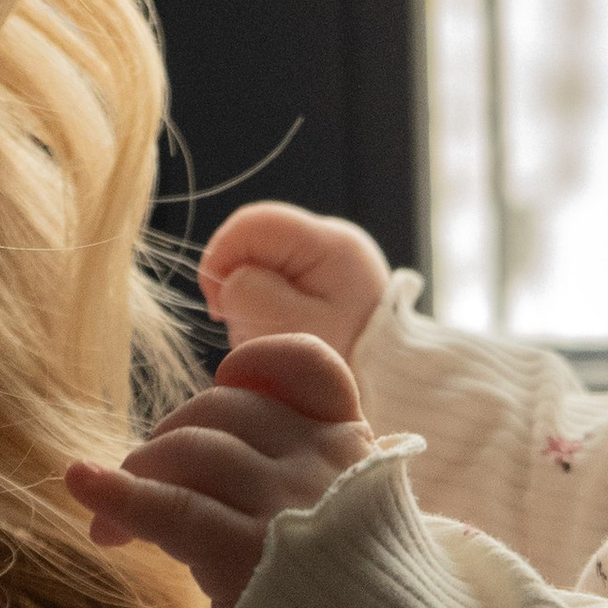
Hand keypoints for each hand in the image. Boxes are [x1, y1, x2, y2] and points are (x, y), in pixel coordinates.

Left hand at [65, 332, 372, 607]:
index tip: (226, 381)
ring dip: (137, 473)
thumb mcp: (351, 534)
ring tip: (112, 527)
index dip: (258, 364)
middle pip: (225, 408)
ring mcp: (287, 507)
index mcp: (356, 454)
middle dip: (170, 437)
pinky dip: (116, 493)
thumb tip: (210, 446)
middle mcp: (326, 466)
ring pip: (188, 450)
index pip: (311, 368)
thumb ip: (303, 484)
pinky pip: (167, 506)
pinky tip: (82, 486)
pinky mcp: (245, 556)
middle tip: (140, 485)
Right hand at [199, 201, 391, 359]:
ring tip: (277, 341)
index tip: (217, 304)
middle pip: (254, 248)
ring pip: (260, 271)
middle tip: (253, 333)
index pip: (253, 223)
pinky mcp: (320, 284)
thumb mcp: (295, 328)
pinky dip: (267, 316)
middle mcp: (329, 242)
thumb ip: (252, 295)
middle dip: (239, 290)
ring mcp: (325, 263)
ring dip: (253, 308)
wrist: (390, 384)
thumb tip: (230, 281)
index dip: (220, 256)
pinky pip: (275, 289)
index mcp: (329, 242)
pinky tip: (283, 339)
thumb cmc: (347, 358)